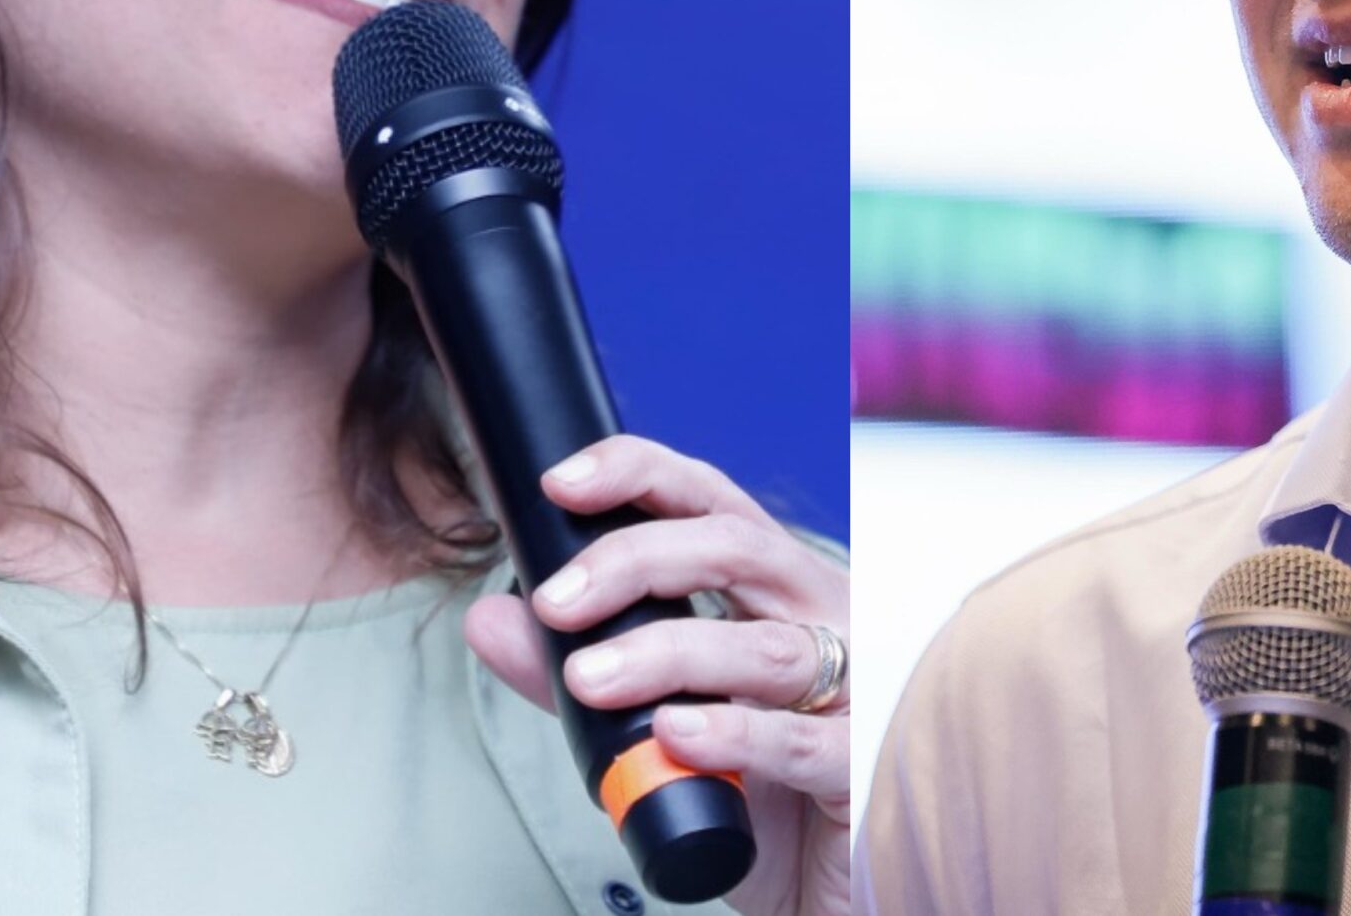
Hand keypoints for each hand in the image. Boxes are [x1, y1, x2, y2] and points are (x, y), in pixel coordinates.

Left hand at [462, 434, 849, 915]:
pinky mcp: (858, 766)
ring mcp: (852, 687)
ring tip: (590, 677)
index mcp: (774, 592)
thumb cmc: (760, 791)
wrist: (828, 891)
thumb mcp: (654, 725)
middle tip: (556, 601)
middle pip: (735, 548)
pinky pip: (799, 741)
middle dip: (635, 560)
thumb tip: (491, 620)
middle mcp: (820, 618)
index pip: (711, 504)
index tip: (564, 483)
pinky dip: (733, 731)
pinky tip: (675, 732)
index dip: (641, 475)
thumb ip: (580, 674)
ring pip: (763, 645)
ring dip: (665, 653)